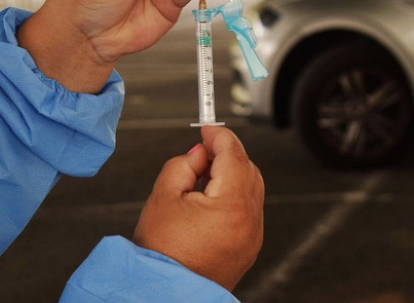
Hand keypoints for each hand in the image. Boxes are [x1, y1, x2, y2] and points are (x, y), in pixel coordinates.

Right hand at [133, 127, 263, 290]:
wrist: (163, 293)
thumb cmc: (161, 252)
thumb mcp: (163, 195)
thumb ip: (182, 164)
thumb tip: (199, 154)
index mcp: (231, 206)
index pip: (234, 155)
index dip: (220, 136)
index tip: (208, 128)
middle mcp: (249, 222)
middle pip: (248, 170)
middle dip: (227, 155)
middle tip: (201, 151)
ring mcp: (252, 237)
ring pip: (250, 190)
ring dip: (231, 175)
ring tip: (199, 179)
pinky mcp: (247, 248)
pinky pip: (247, 211)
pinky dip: (232, 196)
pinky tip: (207, 199)